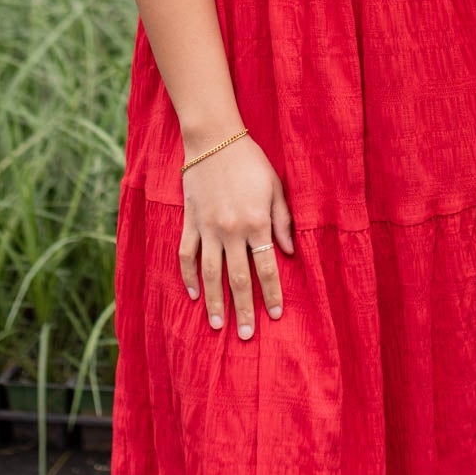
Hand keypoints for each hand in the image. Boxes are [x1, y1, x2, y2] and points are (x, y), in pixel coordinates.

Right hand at [178, 133, 293, 336]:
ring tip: (218, 324)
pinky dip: (188, 275)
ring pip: (210, 273)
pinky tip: (192, 293)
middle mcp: (230, 230)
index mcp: (255, 222)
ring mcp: (207, 228)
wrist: (214, 139)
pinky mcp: (190, 221)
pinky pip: (186, 255)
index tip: (274, 315)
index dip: (271, 293)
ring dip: (214, 301)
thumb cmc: (250, 161)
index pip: (265, 267)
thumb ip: (282, 221)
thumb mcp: (275, 188)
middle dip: (243, 308)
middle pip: (237, 278)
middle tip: (246, 335)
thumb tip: (288, 252)